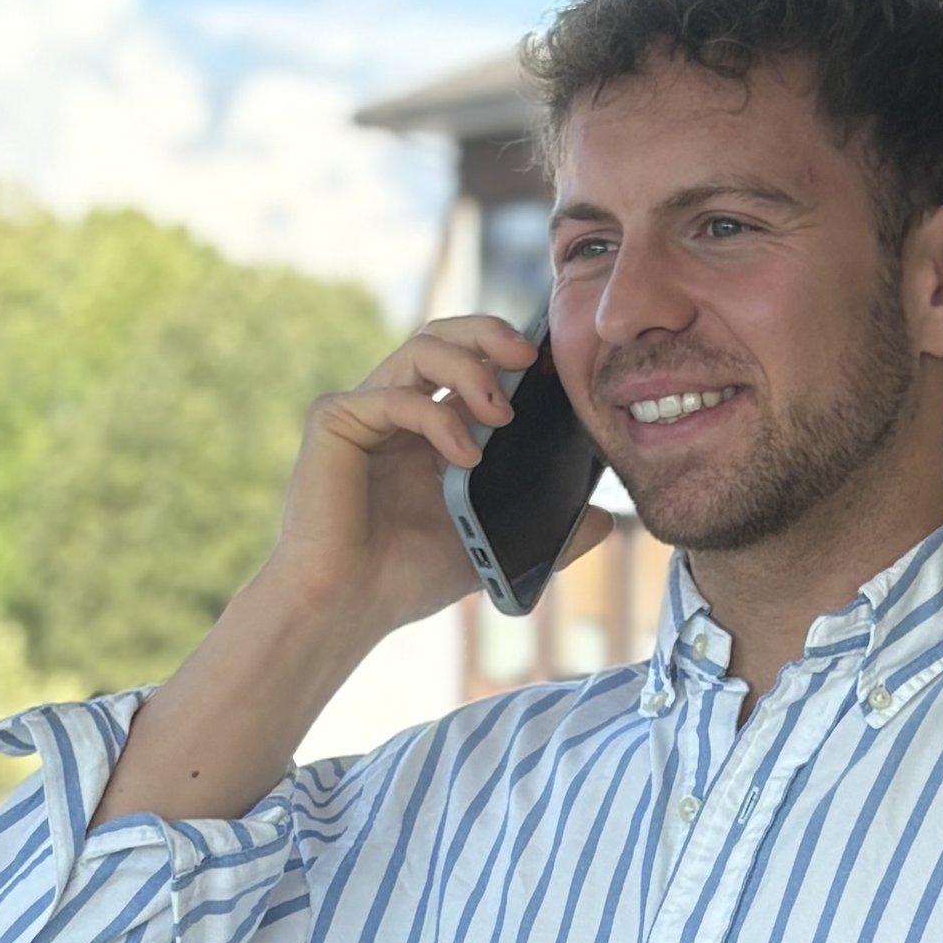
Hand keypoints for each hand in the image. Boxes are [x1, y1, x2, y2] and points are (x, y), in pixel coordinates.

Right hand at [273, 314, 611, 638]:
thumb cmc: (405, 578)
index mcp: (429, 427)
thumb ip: (547, 533)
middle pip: (445, 336)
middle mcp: (395, 409)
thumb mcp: (491, 547)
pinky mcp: (335, 420)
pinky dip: (439, 417)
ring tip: (503, 411)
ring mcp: (363, 410)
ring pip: (422, 348)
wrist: (347, 607)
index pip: (470, 360)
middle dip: (492, 334)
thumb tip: (607, 522)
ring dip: (472, 368)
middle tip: (533, 358)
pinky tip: (465, 455)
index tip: (554, 365)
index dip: (508, 351)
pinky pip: (396, 395)